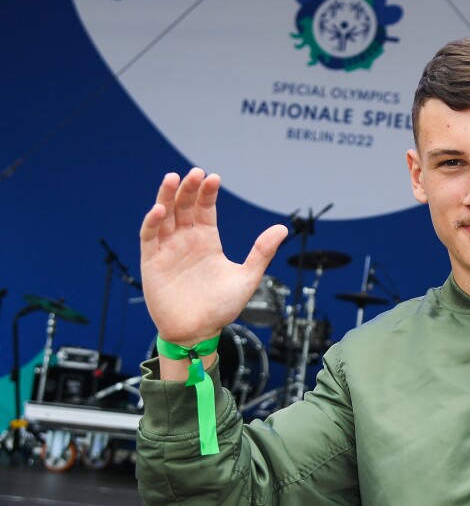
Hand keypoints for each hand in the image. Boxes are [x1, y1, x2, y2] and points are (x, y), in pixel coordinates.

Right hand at [140, 168, 287, 347]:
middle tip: (195, 173)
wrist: (198, 332)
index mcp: (208, 241)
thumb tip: (283, 229)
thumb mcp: (247, 277)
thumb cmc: (221, 308)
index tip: (214, 178)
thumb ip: (261, 252)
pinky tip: (160, 209)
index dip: (208, 193)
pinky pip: (150, 237)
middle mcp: (187, 241)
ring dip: (167, 197)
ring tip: (173, 178)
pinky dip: (153, 222)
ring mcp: (168, 249)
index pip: (205, 209)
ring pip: (165, 216)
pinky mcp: (152, 262)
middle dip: (189, 189)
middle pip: (185, 207)